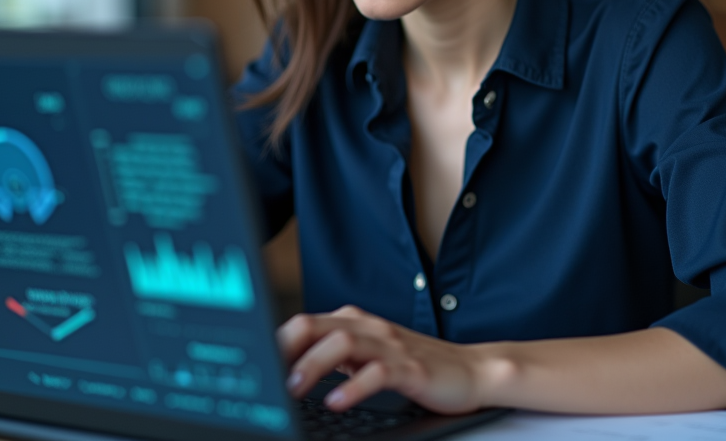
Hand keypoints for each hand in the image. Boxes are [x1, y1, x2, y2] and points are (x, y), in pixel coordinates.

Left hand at [277, 305, 486, 414]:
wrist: (470, 371)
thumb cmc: (414, 367)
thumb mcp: (367, 358)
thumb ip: (333, 358)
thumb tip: (287, 370)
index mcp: (355, 324)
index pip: (306, 324)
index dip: (276, 342)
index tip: (255, 365)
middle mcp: (370, 328)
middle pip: (317, 326)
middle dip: (287, 347)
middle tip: (266, 374)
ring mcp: (391, 346)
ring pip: (343, 343)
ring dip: (313, 364)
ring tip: (293, 387)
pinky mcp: (411, 368)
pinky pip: (378, 372)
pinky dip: (353, 386)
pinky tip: (336, 401)